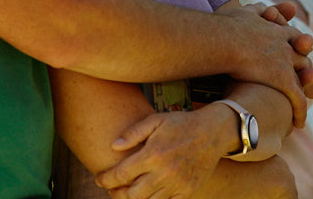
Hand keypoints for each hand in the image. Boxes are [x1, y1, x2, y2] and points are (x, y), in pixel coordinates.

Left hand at [96, 108, 232, 198]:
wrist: (213, 132)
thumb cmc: (181, 124)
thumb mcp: (156, 120)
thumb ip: (133, 133)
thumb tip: (113, 146)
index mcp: (153, 154)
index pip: (121, 175)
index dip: (105, 179)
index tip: (99, 179)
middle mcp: (164, 173)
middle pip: (131, 195)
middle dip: (116, 193)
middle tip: (112, 188)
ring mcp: (177, 184)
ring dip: (134, 198)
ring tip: (128, 191)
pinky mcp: (187, 191)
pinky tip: (148, 193)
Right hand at [226, 11, 312, 127]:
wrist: (224, 39)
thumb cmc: (226, 25)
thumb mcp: (245, 11)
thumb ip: (254, 9)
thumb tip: (260, 7)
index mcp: (276, 30)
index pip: (292, 38)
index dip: (295, 47)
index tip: (297, 54)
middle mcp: (285, 45)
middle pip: (302, 57)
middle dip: (305, 68)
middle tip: (308, 80)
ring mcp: (286, 62)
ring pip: (303, 78)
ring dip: (307, 88)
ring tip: (307, 99)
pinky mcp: (283, 79)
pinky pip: (298, 99)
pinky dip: (300, 111)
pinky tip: (299, 123)